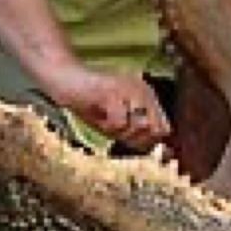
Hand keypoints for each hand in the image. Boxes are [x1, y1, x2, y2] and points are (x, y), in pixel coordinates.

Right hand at [50, 66, 169, 151]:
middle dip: (133, 137)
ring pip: (138, 127)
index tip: (127, 139)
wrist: (66, 81)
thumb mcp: (119, 124)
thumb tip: (158, 150)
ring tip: (104, 118)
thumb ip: (138, 135)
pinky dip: (106, 125)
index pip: (164, 128)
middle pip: (153, 130)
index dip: (147, 141)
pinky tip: (97, 113)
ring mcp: (130, 89)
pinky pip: (119, 122)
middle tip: (113, 127)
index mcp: (149, 95)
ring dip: (118, 131)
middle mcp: (144, 89)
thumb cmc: (92, 105)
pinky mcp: (113, 92)